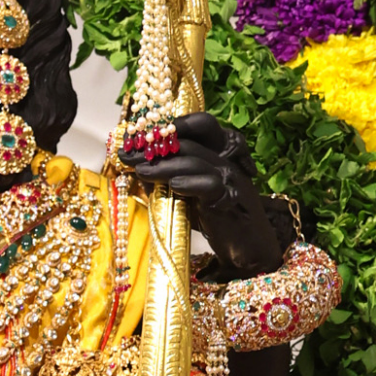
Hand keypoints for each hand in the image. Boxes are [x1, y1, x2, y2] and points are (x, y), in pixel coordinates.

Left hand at [119, 112, 285, 276]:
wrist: (248, 247)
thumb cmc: (217, 219)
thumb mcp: (188, 196)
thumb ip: (168, 181)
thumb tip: (140, 170)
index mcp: (216, 153)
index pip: (193, 127)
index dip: (163, 129)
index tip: (134, 138)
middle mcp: (224, 159)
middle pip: (188, 141)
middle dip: (154, 147)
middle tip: (127, 154)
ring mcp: (229, 177)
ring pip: (194, 161)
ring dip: (164, 165)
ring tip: (140, 171)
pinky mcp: (230, 197)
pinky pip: (209, 184)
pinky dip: (189, 183)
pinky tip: (172, 186)